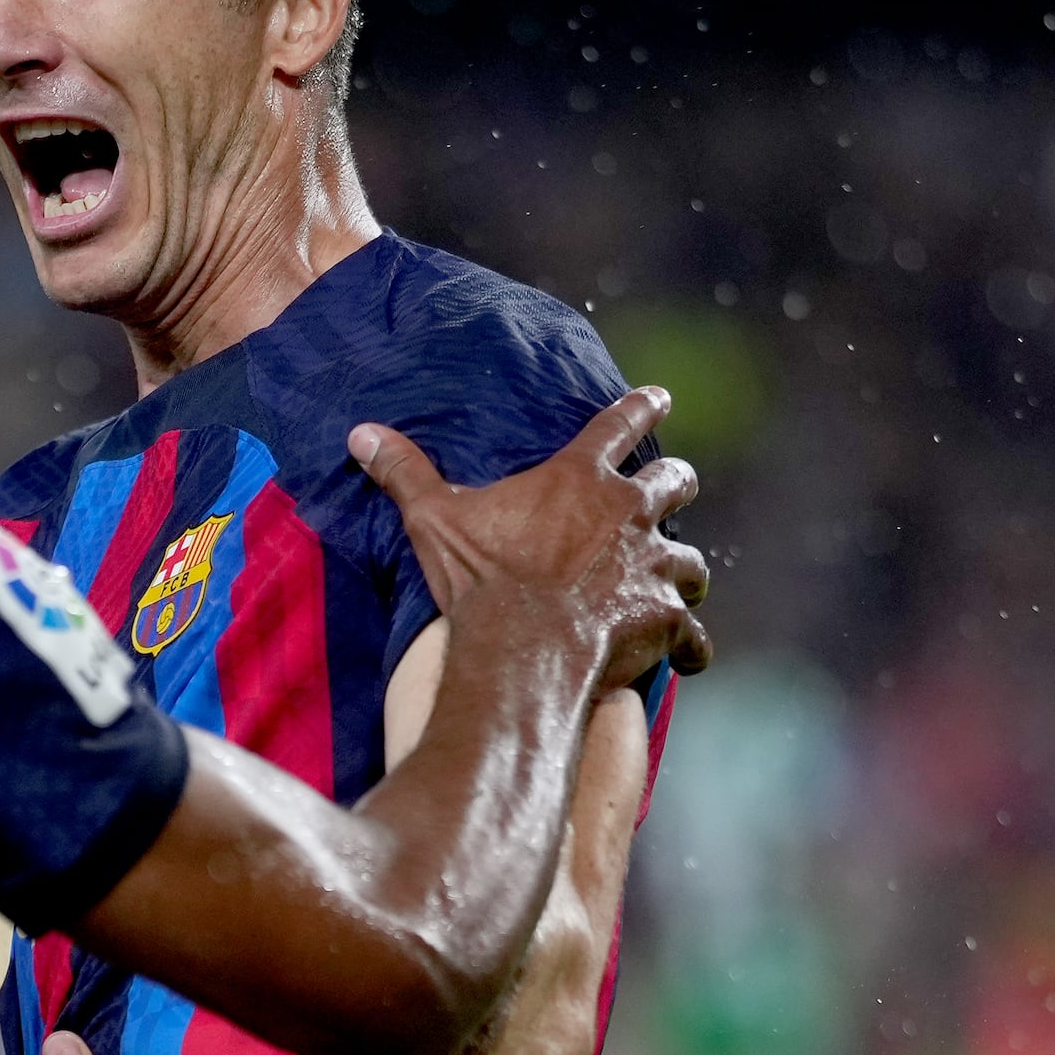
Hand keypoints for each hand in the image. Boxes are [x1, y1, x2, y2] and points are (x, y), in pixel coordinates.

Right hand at [347, 383, 713, 693]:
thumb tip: (361, 434)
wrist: (523, 649)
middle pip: (674, 482)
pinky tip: (688, 656)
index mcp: (580, 479)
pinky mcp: (664, 619)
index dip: (642, 407)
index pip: (619, 424)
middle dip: (676, 486)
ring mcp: (654, 566)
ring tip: (680, 583)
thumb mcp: (434, 520)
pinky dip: (691, 644)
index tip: (661, 398)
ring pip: (691, 560)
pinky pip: (693, 633)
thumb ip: (405, 473)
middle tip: (675, 490)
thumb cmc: (482, 580)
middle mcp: (629, 514)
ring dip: (684, 569)